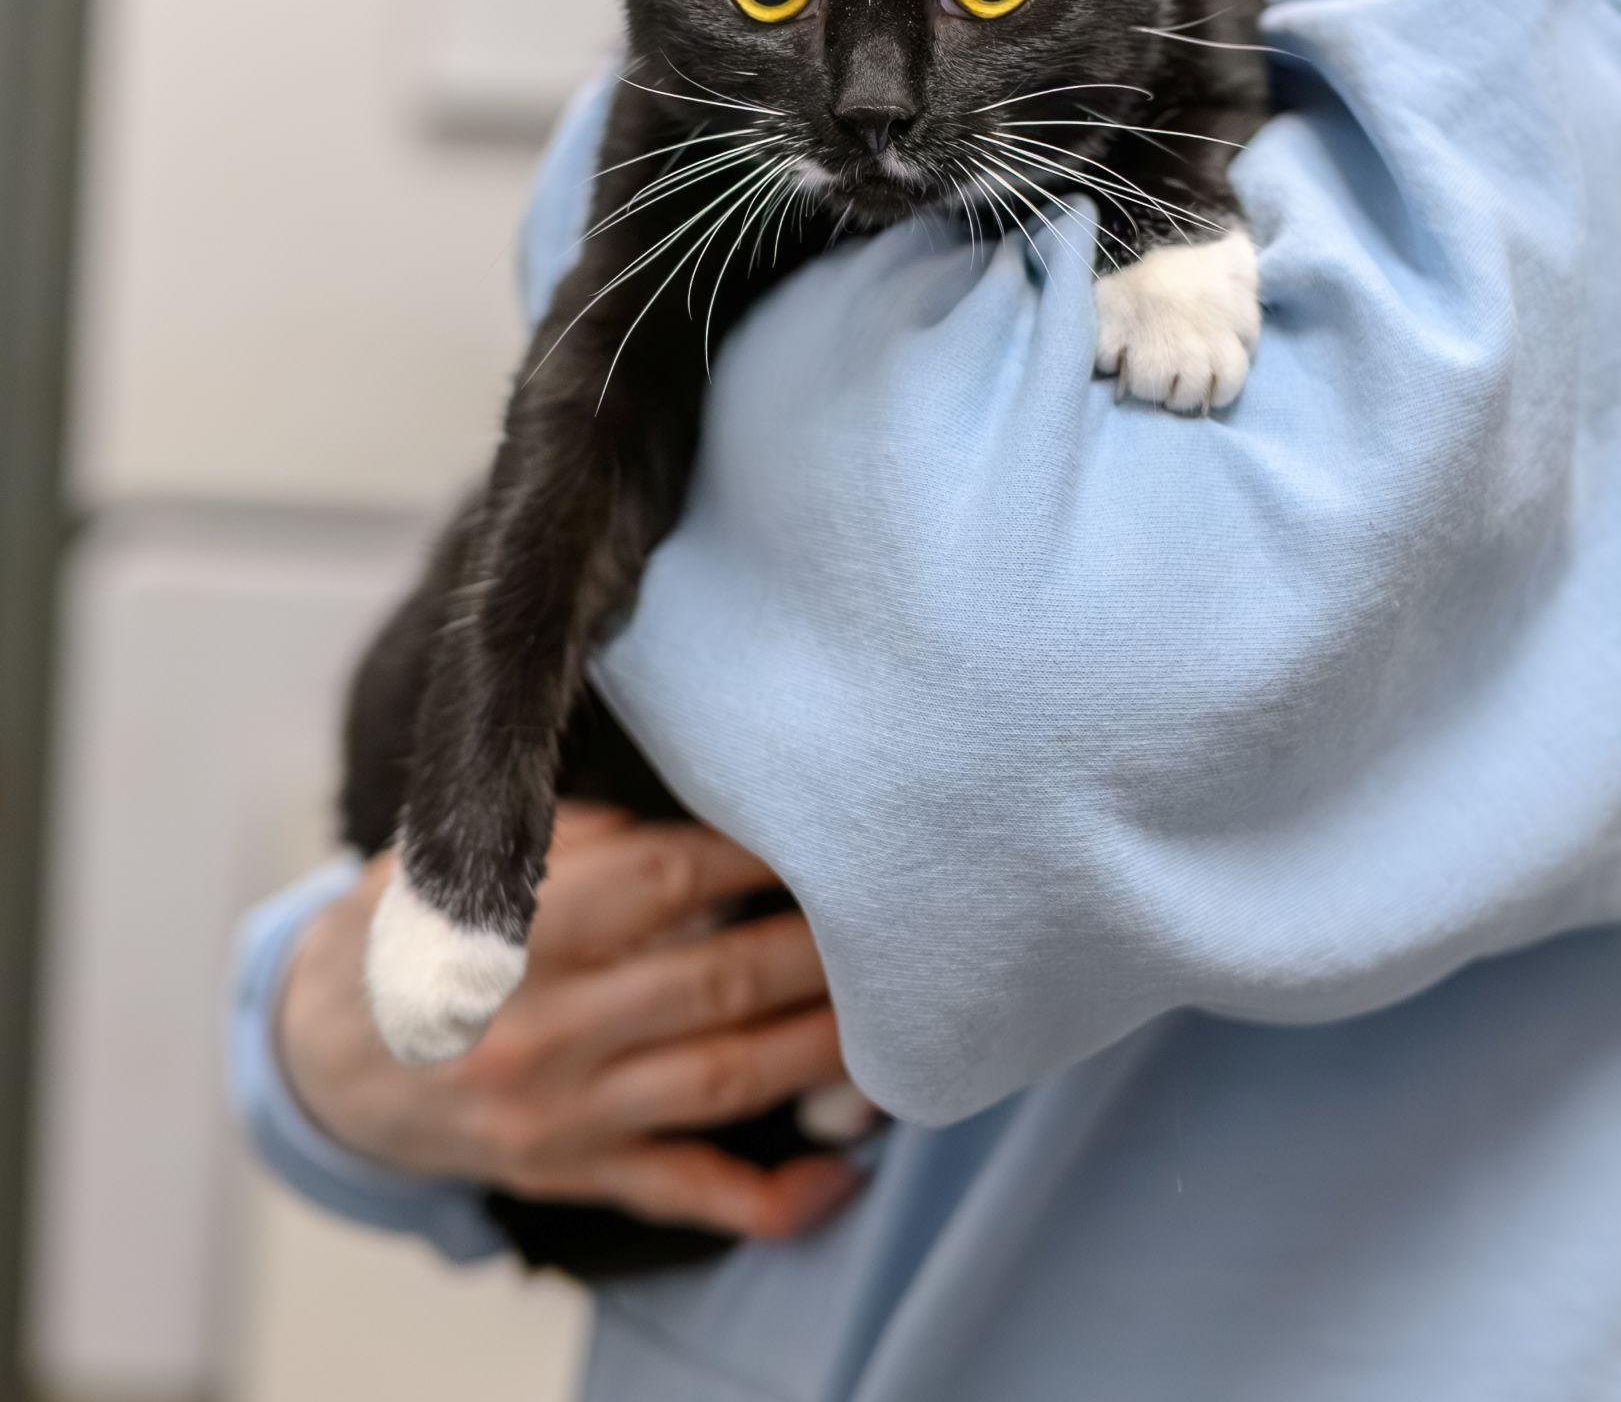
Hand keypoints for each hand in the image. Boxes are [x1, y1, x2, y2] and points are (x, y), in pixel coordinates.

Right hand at [277, 804, 867, 1239]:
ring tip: (902, 1013)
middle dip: (820, 947)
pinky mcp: (572, 1172)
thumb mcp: (470, 857)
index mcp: (520, 930)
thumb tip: (698, 819)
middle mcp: (544, 1026)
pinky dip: (769, 1195)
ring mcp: (562, 1112)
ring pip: (723, 1079)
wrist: (323, 1053)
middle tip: (899, 914)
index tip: (833, 830)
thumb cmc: (419, 930)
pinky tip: (844, 1174)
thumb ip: (581, 835)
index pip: (670, 880)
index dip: (761, 855)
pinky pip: (683, 1189)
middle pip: (718, 979)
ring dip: (823, 1047)